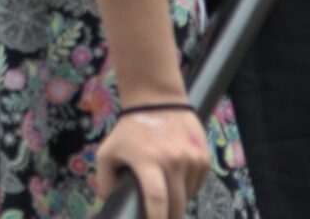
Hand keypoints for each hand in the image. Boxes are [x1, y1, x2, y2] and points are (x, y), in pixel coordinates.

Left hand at [94, 105, 214, 218]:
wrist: (157, 102)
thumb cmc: (129, 131)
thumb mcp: (107, 151)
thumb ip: (104, 180)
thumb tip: (108, 203)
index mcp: (147, 160)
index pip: (156, 197)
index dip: (157, 218)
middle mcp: (173, 161)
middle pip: (177, 203)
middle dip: (169, 217)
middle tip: (160, 217)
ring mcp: (192, 159)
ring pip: (188, 195)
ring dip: (178, 200)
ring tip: (165, 188)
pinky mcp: (204, 158)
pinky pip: (198, 184)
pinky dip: (188, 188)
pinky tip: (176, 177)